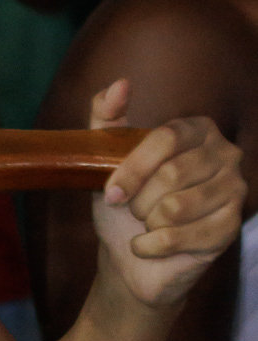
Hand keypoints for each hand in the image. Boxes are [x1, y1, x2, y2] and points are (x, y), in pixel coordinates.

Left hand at [89, 79, 245, 307]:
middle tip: (134, 210)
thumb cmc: (123, 204)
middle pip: (172, 173)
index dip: (133, 168)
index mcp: (199, 129)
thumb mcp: (105, 157)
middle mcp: (226, 154)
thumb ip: (106, 117)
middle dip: (139, 201)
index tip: (111, 192)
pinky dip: (151, 247)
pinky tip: (150, 246)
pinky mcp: (230, 228)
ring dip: (147, 223)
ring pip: (176, 208)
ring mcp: (234, 191)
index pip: (167, 138)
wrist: (131, 256)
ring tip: (147, 224)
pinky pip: (179, 238)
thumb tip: (119, 84)